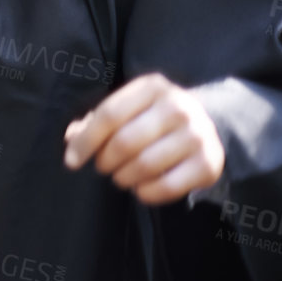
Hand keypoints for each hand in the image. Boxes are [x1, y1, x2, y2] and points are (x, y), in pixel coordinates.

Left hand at [64, 73, 224, 204]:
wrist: (207, 124)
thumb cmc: (152, 116)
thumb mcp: (127, 108)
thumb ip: (96, 121)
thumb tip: (71, 137)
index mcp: (152, 87)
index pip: (108, 115)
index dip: (86, 141)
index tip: (71, 161)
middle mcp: (178, 107)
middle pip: (125, 142)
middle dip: (105, 161)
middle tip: (102, 167)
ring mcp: (197, 135)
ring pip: (144, 165)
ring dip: (123, 178)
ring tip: (121, 177)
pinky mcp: (210, 163)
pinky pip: (168, 186)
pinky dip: (146, 193)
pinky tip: (140, 189)